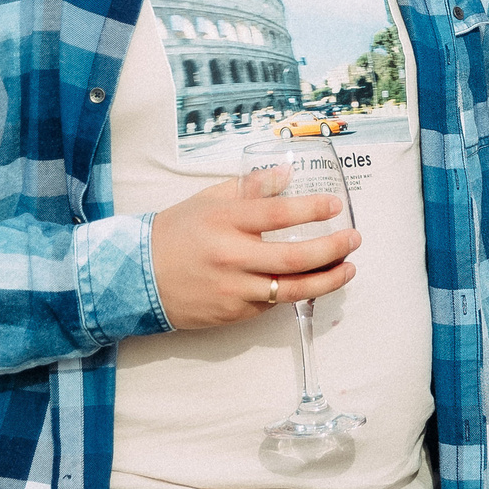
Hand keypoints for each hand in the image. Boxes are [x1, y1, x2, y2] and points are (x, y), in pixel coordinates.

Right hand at [151, 179, 360, 331]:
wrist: (135, 277)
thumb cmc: (176, 233)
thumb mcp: (208, 201)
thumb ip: (250, 188)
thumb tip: (286, 174)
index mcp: (225, 221)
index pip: (278, 214)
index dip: (311, 210)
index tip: (335, 207)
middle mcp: (231, 256)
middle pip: (294, 257)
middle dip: (333, 249)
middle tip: (354, 240)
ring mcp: (232, 288)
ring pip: (291, 289)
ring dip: (327, 280)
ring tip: (348, 269)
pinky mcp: (232, 313)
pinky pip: (272, 304)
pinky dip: (293, 293)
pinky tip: (310, 282)